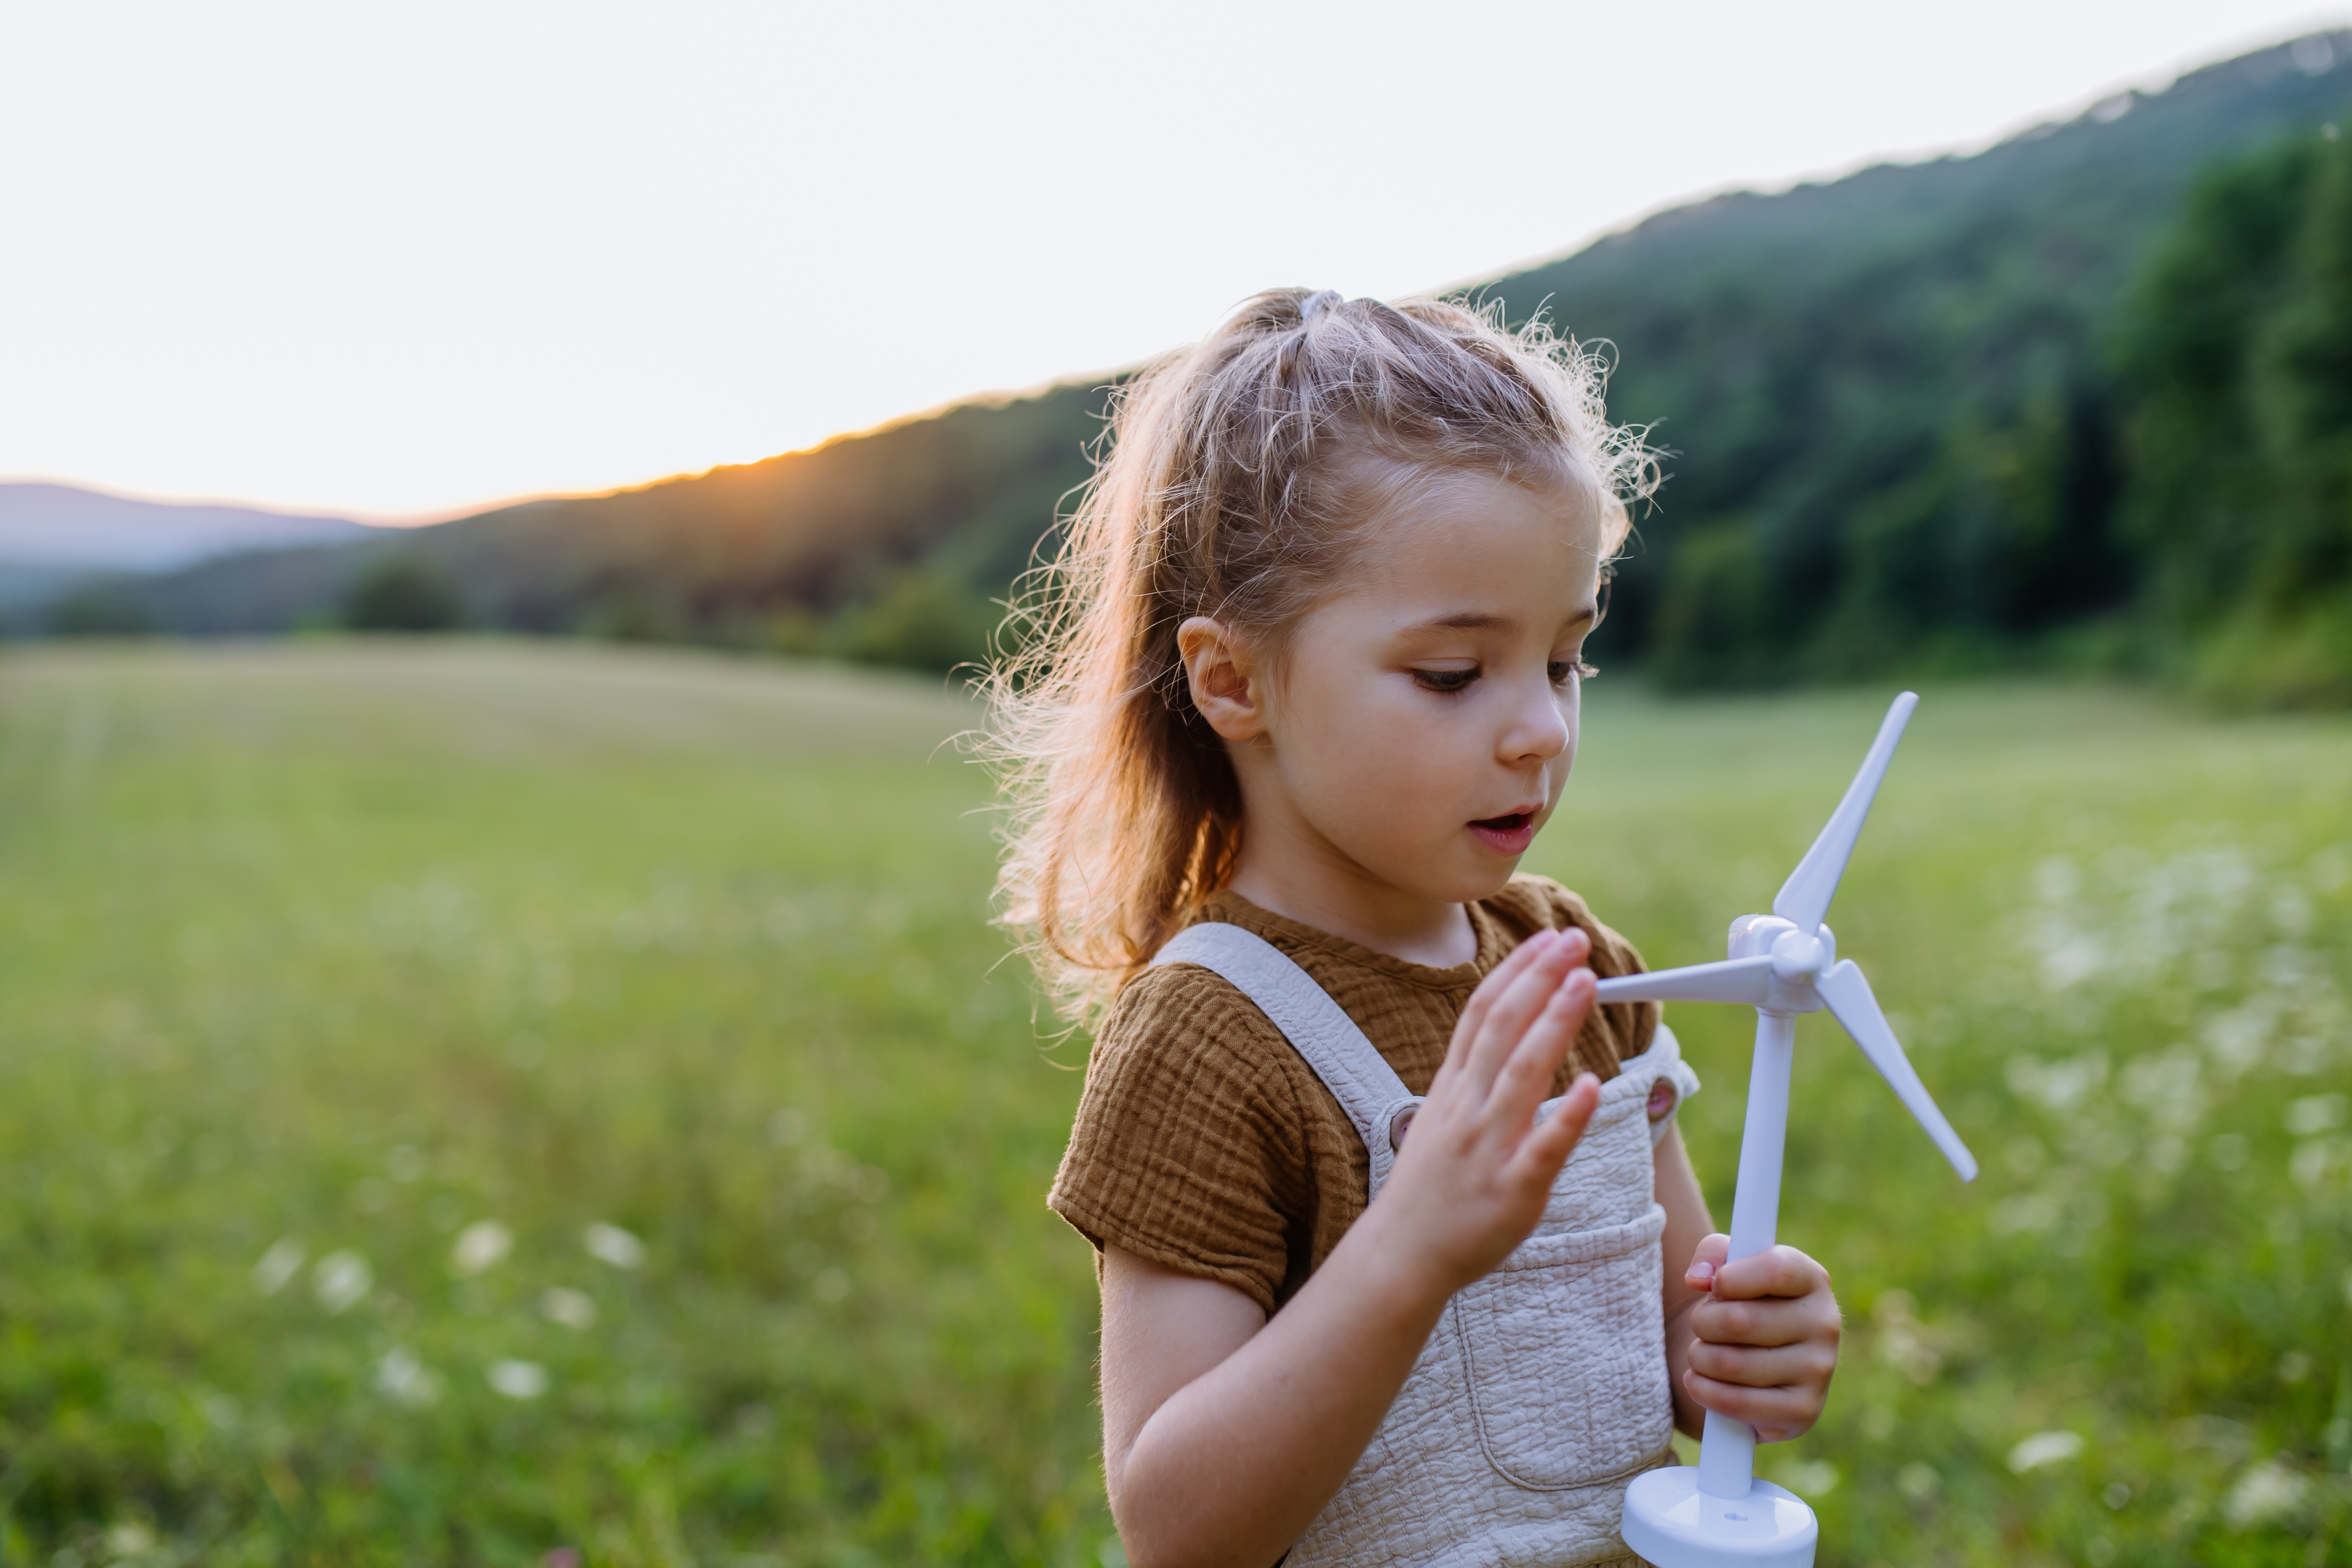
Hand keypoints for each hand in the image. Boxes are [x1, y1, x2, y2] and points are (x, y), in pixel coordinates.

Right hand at [1362, 927, 1601, 1296]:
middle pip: (1503, 1030)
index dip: (1516, 972)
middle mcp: (1468, 1108)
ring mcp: (1489, 1147)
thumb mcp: (1441, 1119)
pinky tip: (1589, 1085)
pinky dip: (1565, 1115)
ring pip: (1522, 1074)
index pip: (1483, 1014)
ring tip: (1585, 983)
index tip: (1545, 940)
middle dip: (1539, 979)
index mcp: (1452, 1088)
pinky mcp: (1513, 1189)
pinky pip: (1543, 1148)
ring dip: (1554, 1024)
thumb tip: (1508, 1034)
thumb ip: (1472, 1077)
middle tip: (1573, 941)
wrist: (1403, 1254)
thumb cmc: (1430, 1188)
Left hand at [1680, 1236, 1840, 1442]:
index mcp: (1812, 1279)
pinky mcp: (1803, 1411)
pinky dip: (1703, 1391)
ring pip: (1730, 1363)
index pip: (1775, 1270)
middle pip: (1739, 1320)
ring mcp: (1819, 1371)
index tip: (1716, 1287)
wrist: (1756, 1360)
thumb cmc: (1740, 1302)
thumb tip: (1699, 1278)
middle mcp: (1825, 1324)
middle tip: (1702, 1326)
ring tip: (1702, 1353)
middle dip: (1702, 1322)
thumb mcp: (1727, 1265)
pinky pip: (1736, 1402)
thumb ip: (1712, 1253)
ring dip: (1699, 1358)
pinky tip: (1698, 1381)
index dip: (1730, 1278)